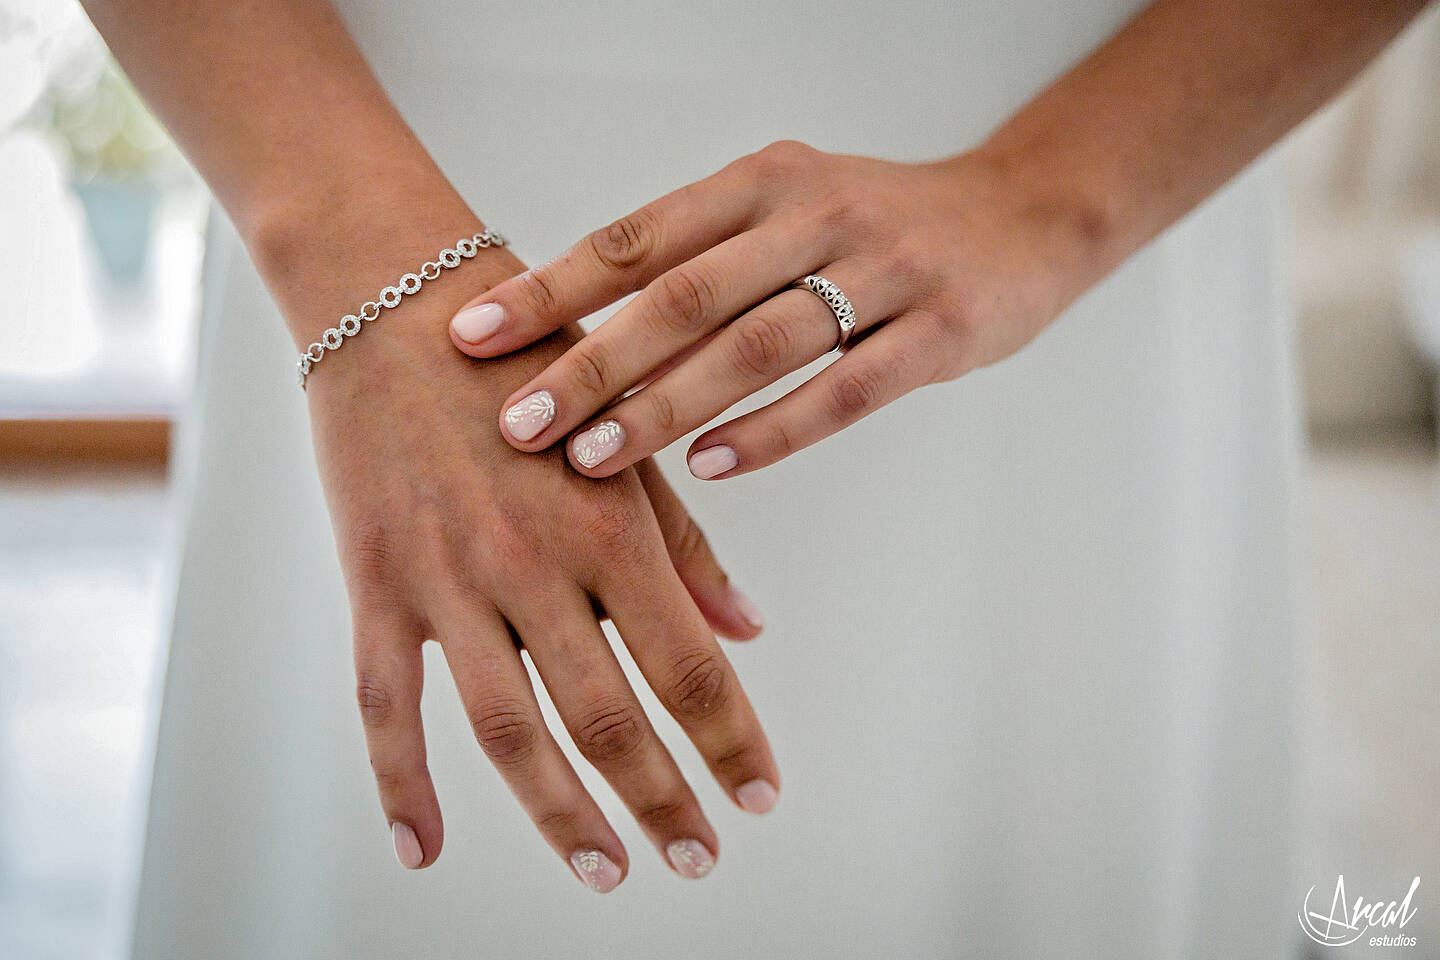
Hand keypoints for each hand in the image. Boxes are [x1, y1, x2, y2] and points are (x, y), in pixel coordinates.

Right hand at [289, 231, 778, 889]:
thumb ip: (684, 547)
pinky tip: (421, 850)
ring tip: (605, 871)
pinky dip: (400, 784)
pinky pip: (384, 704)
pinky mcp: (374, 584)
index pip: (689, 667)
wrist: (396, 300)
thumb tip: (747, 634)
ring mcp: (447, 582)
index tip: (762, 798)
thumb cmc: (533, 364)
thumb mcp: (626, 439)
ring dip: (561, 815)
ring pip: (509, 732)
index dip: (732, 742)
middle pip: (609, 718)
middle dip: (663, 801)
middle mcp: (534, 566)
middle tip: (699, 860)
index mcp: (611, 527)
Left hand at [447, 140, 1086, 478]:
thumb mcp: (787, 211)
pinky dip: (774, 431)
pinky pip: (846, 388)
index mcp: (762, 182)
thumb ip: (701, 257)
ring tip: (594, 459)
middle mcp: (814, 215)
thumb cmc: (881, 225)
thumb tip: (578, 329)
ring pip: (756, 344)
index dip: (550, 288)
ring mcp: (882, 270)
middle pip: (682, 295)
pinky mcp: (940, 330)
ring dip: (667, 405)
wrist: (1026, 215)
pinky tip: (712, 468)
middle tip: (514, 421)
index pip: (635, 239)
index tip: (469, 334)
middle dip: (588, 362)